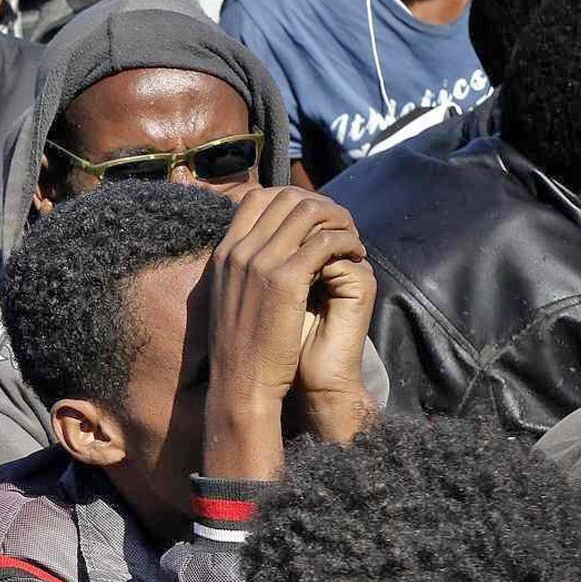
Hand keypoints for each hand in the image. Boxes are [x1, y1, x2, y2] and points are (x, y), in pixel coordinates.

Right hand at [203, 187, 370, 481]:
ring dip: (338, 220)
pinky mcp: (285, 279)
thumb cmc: (242, 350)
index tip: (313, 220)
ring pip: (310, 212)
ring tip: (351, 240)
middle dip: (322, 206)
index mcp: (224, 254)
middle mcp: (238, 251)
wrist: (242, 385)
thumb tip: (267, 248)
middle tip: (341, 227)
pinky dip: (347, 241)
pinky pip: (326, 240)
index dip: (292, 199)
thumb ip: (244, 270)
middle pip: (287, 197)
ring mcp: (259, 262)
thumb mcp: (231, 300)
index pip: (257, 197)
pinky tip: (356, 256)